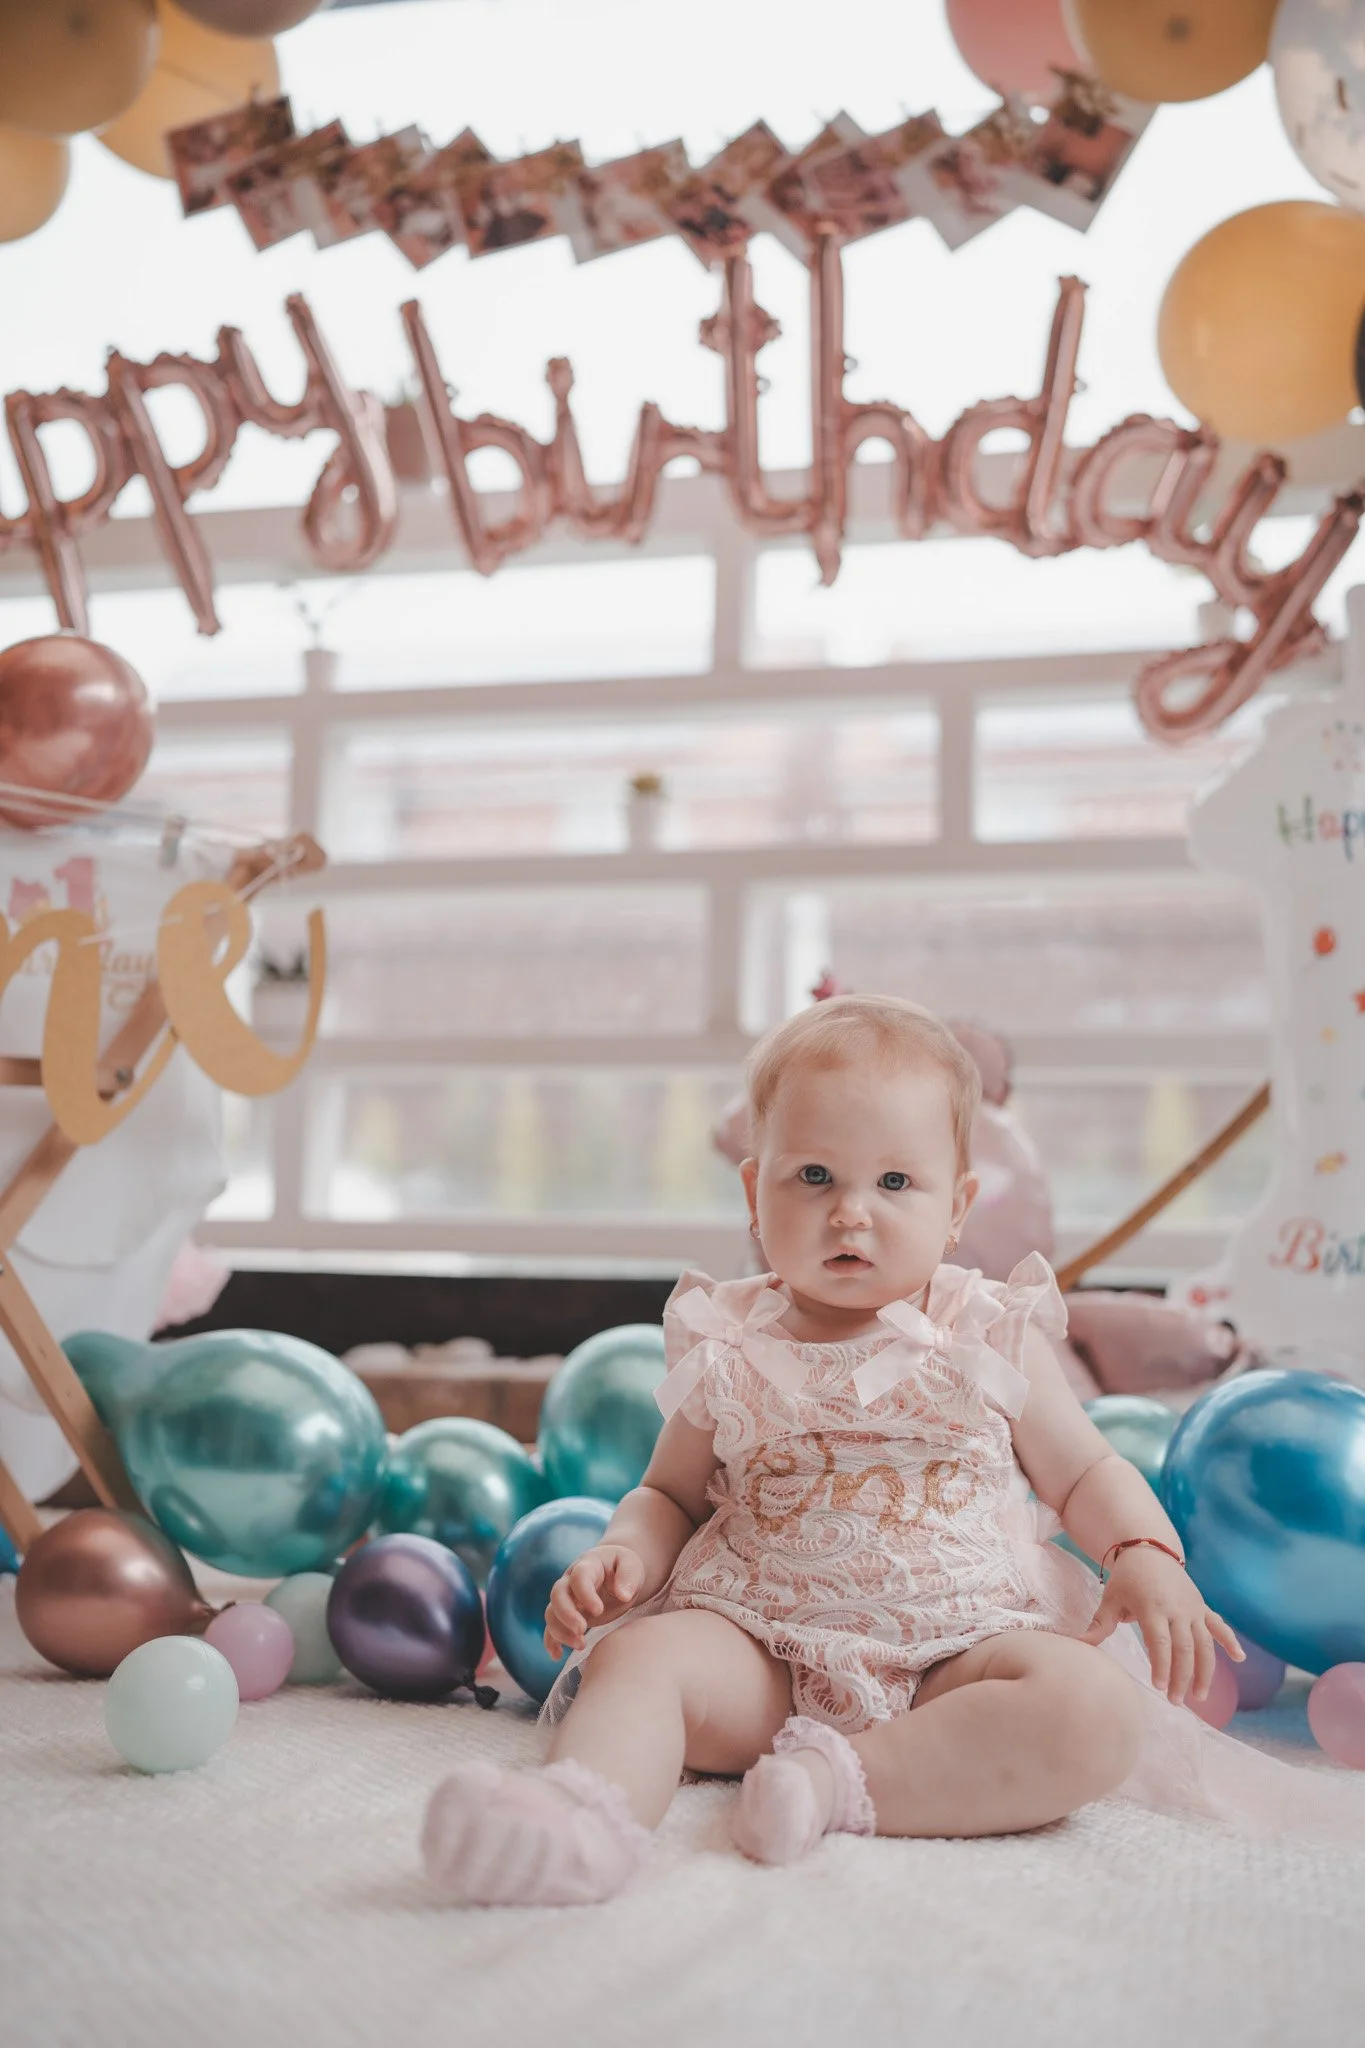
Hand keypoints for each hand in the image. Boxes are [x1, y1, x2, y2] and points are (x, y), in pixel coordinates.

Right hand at [543, 1544, 645, 1656]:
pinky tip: (557, 1655)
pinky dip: (551, 1641)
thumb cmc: (624, 1568)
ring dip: (561, 1631)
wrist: (615, 1573)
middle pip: (557, 1595)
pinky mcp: (567, 1615)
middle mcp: (570, 1580)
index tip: (599, 1610)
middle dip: (567, 1614)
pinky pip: (551, 1627)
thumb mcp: (632, 1565)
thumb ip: (629, 1576)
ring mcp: (567, 1598)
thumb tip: (623, 1595)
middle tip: (582, 1629)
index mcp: (588, 1565)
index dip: (585, 1594)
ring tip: (581, 1645)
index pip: (579, 1577)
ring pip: (551, 1613)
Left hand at [1080, 1546, 1244, 1705]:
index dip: (1162, 1666)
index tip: (1160, 1687)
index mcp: (1153, 1608)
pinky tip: (1240, 1659)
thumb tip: (1078, 1645)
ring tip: (1200, 1696)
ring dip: (1205, 1671)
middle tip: (1177, 1702)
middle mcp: (1177, 1610)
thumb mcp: (1111, 1598)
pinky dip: (1230, 1641)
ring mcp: (1193, 1609)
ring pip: (1205, 1644)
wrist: (1149, 1549)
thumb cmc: (1127, 1578)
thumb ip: (1100, 1624)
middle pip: (1185, 1649)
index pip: (1160, 1643)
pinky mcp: (1202, 1607)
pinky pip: (1219, 1625)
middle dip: (1182, 1677)